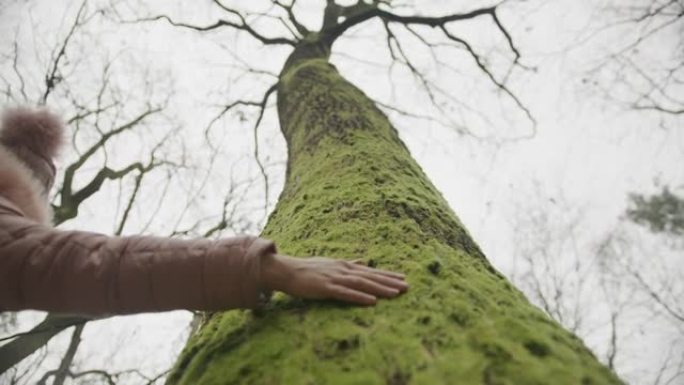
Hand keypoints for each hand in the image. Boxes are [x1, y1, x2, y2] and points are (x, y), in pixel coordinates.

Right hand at [260, 253, 407, 305]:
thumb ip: (349, 263)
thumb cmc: (308, 269)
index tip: (403, 278)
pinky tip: (372, 302)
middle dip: (390, 282)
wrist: (287, 270)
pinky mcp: (326, 288)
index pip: (371, 271)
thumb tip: (364, 261)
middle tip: (407, 286)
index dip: (387, 275)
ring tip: (396, 294)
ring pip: (362, 284)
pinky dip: (360, 297)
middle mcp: (343, 270)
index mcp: (345, 265)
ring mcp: (335, 278)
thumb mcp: (332, 264)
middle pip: (371, 277)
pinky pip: (346, 294)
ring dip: (380, 289)